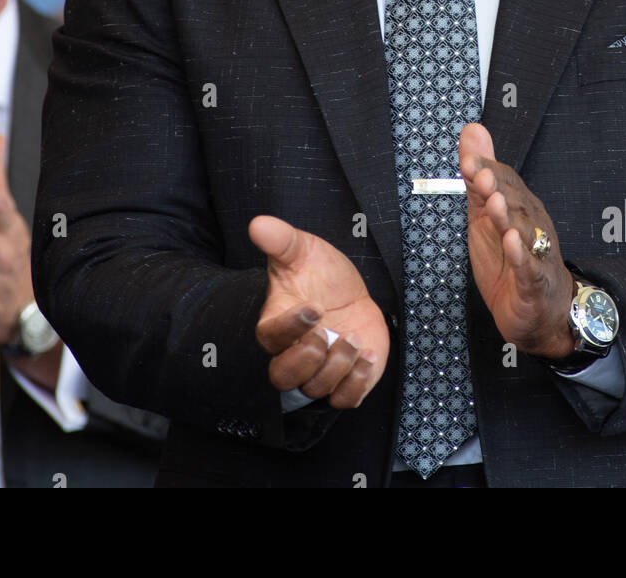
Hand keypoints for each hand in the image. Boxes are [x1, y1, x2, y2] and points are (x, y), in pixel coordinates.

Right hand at [250, 215, 388, 408]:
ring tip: (353, 337)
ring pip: (317, 388)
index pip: (270, 337)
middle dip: (306, 360)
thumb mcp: (303, 250)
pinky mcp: (344, 383)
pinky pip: (343, 401)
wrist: (350, 294)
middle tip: (327, 333)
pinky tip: (367, 355)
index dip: (290, 327)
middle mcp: (292, 353)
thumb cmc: (320, 273)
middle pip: (282, 378)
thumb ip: (281, 240)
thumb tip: (258, 223)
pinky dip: (356, 383)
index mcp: (276, 323)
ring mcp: (318, 371)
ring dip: (338, 365)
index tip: (314, 306)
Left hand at [460, 122, 573, 359]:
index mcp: (519, 208)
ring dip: (507, 216)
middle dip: (496, 187)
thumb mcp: (485, 214)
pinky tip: (512, 242)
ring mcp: (535, 253)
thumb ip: (478, 176)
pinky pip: (529, 267)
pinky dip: (521, 255)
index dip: (486, 170)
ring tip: (493, 203)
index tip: (467, 160)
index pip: (505, 181)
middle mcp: (531, 225)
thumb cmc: (511, 259)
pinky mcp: (534, 281)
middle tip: (479, 174)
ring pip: (523, 231)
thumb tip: (472, 130)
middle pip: (515, 201)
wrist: (540, 311)